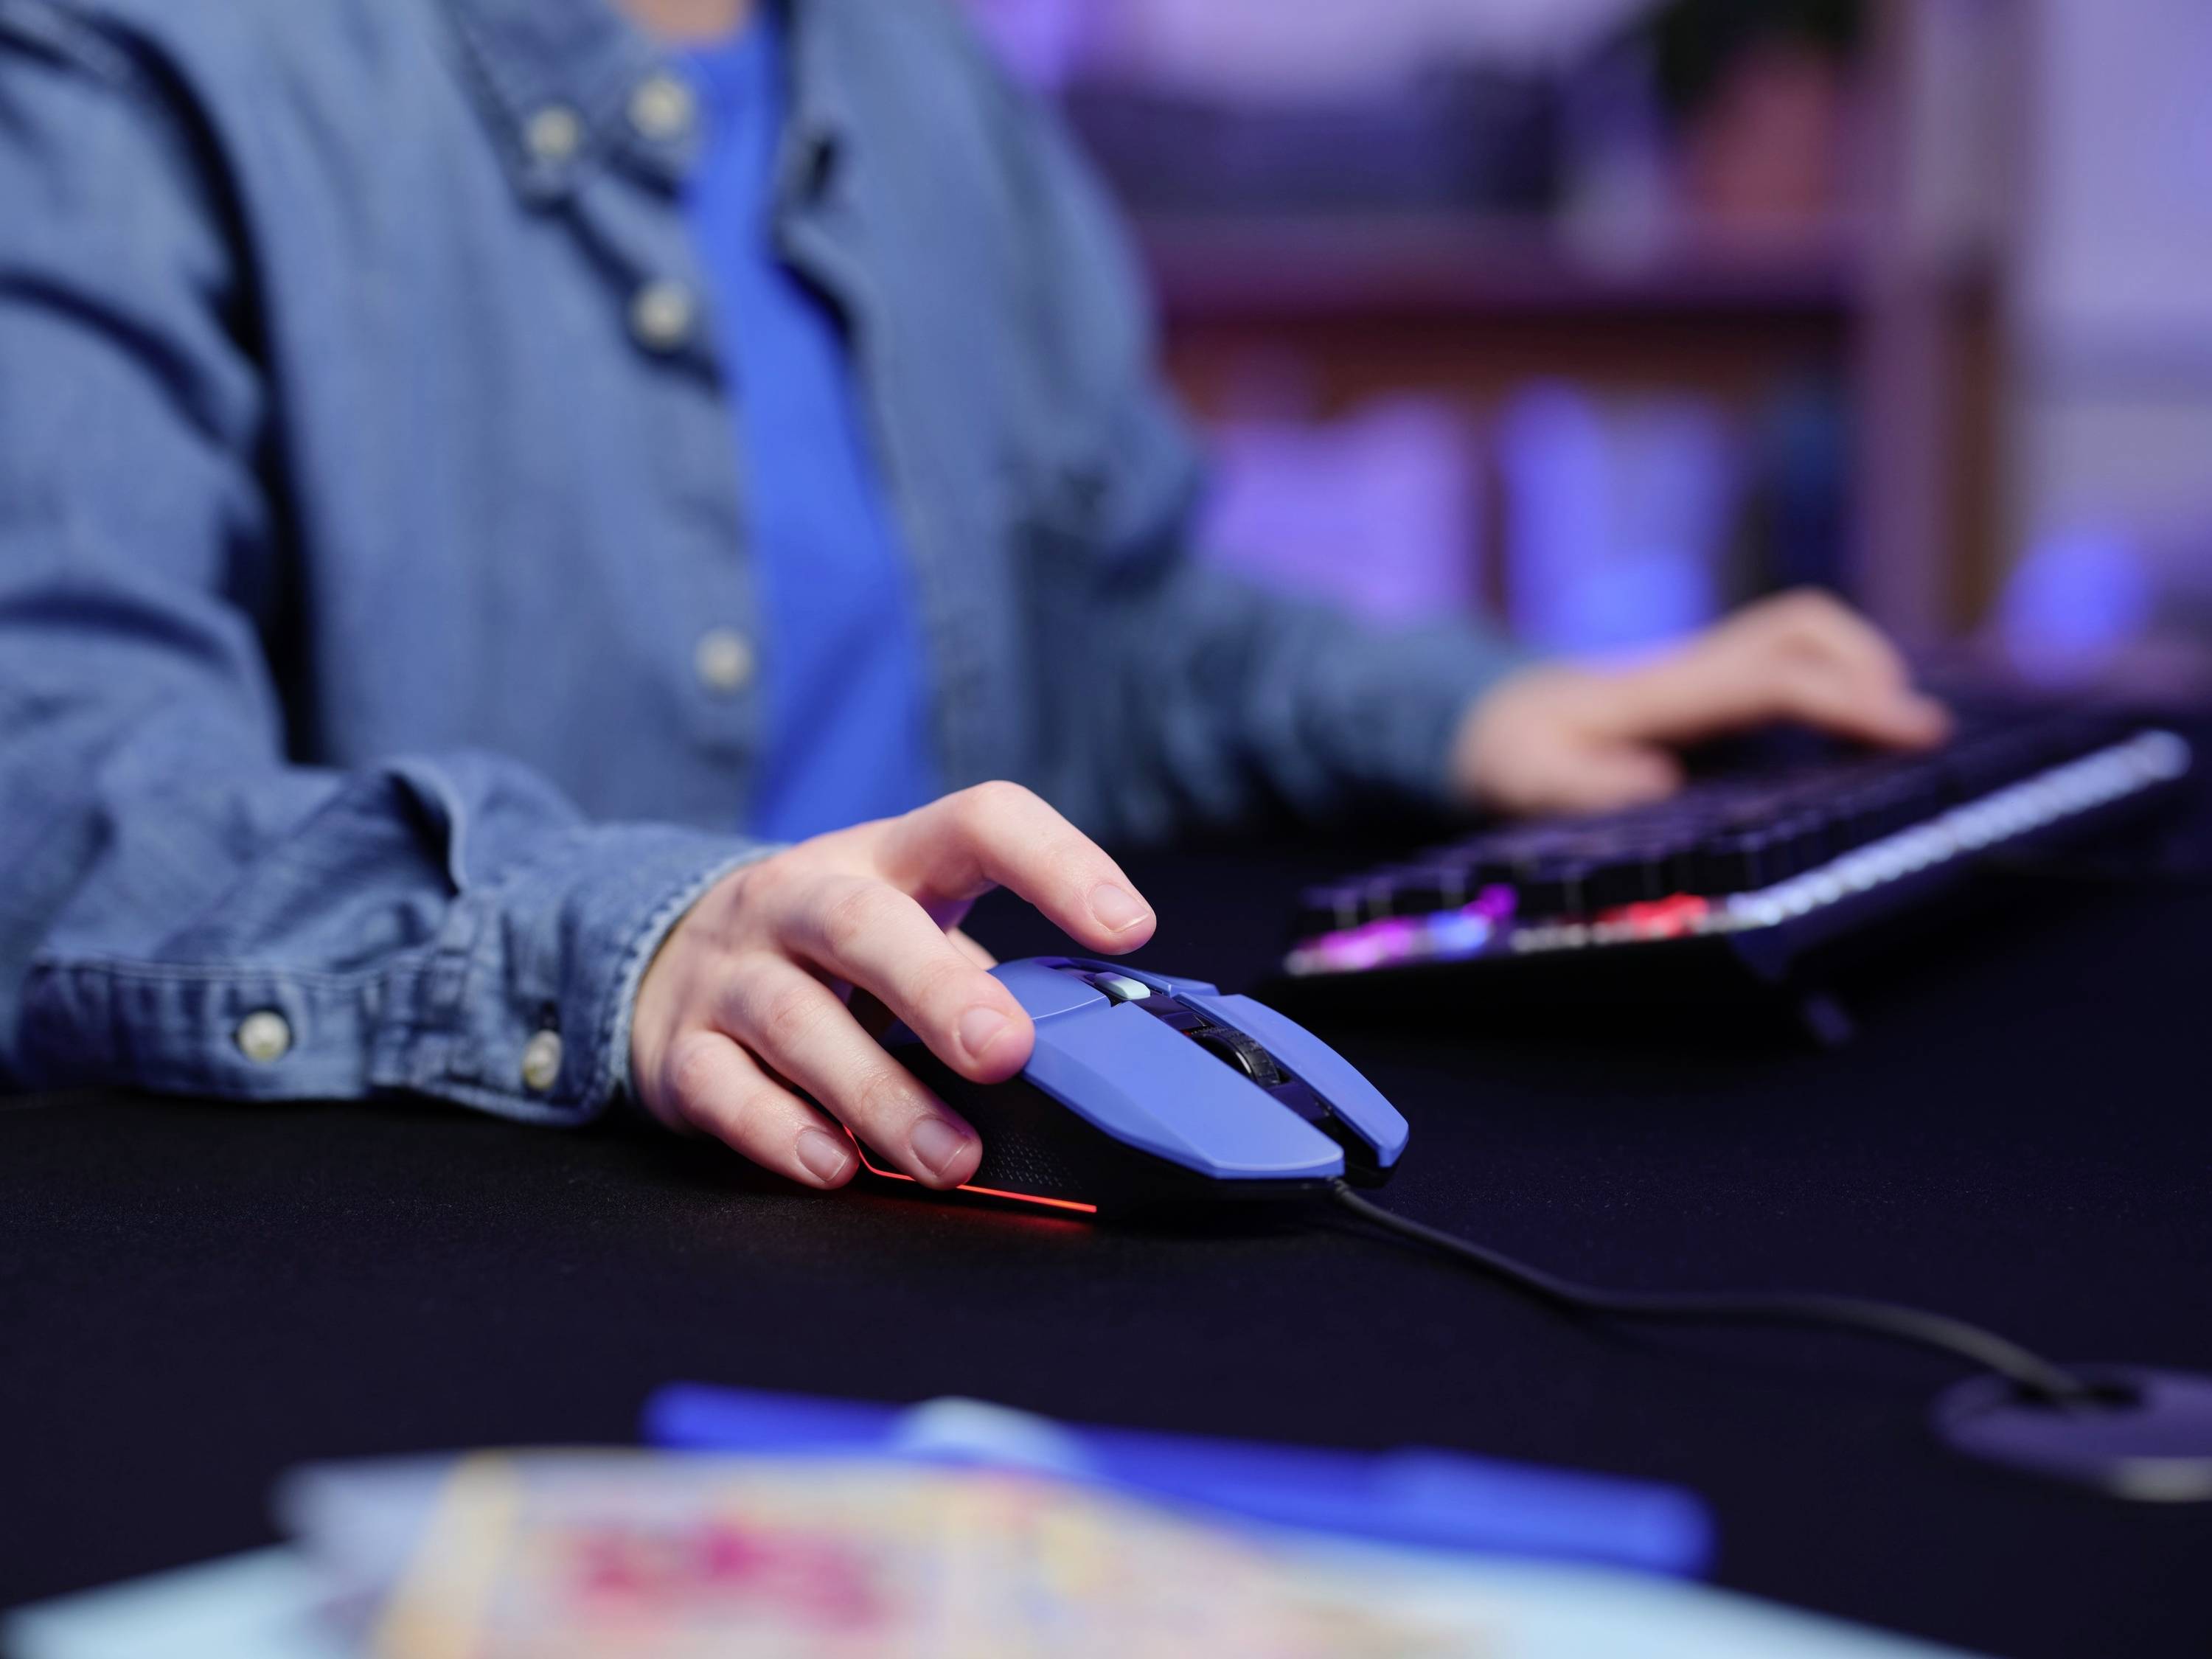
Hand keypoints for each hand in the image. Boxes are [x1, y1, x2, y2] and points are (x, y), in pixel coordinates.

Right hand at [629, 783, 1156, 1190]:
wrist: (662, 960)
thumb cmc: (835, 959)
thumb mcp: (912, 931)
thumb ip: (990, 979)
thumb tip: (1097, 1055)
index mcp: (887, 857)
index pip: (977, 822)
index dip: (1056, 863)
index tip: (1128, 928)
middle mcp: (800, 898)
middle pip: (862, 923)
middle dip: (936, 989)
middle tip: (1006, 1052)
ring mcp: (731, 971)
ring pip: (795, 1020)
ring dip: (878, 1095)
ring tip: (949, 1159)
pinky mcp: (678, 1049)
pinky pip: (723, 1089)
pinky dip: (780, 1132)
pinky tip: (835, 1166)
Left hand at [1450, 589, 1950, 817]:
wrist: (1484, 718)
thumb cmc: (1511, 752)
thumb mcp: (1526, 778)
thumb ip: (1582, 783)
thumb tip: (1654, 779)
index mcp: (1663, 693)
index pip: (1775, 677)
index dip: (1848, 699)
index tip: (1914, 732)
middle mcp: (1691, 668)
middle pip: (1801, 626)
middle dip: (1868, 665)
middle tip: (1914, 734)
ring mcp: (1701, 670)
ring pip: (1798, 634)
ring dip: (1858, 667)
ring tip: (1897, 733)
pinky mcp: (1705, 685)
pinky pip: (1784, 662)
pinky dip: (1834, 681)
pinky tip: (1855, 732)